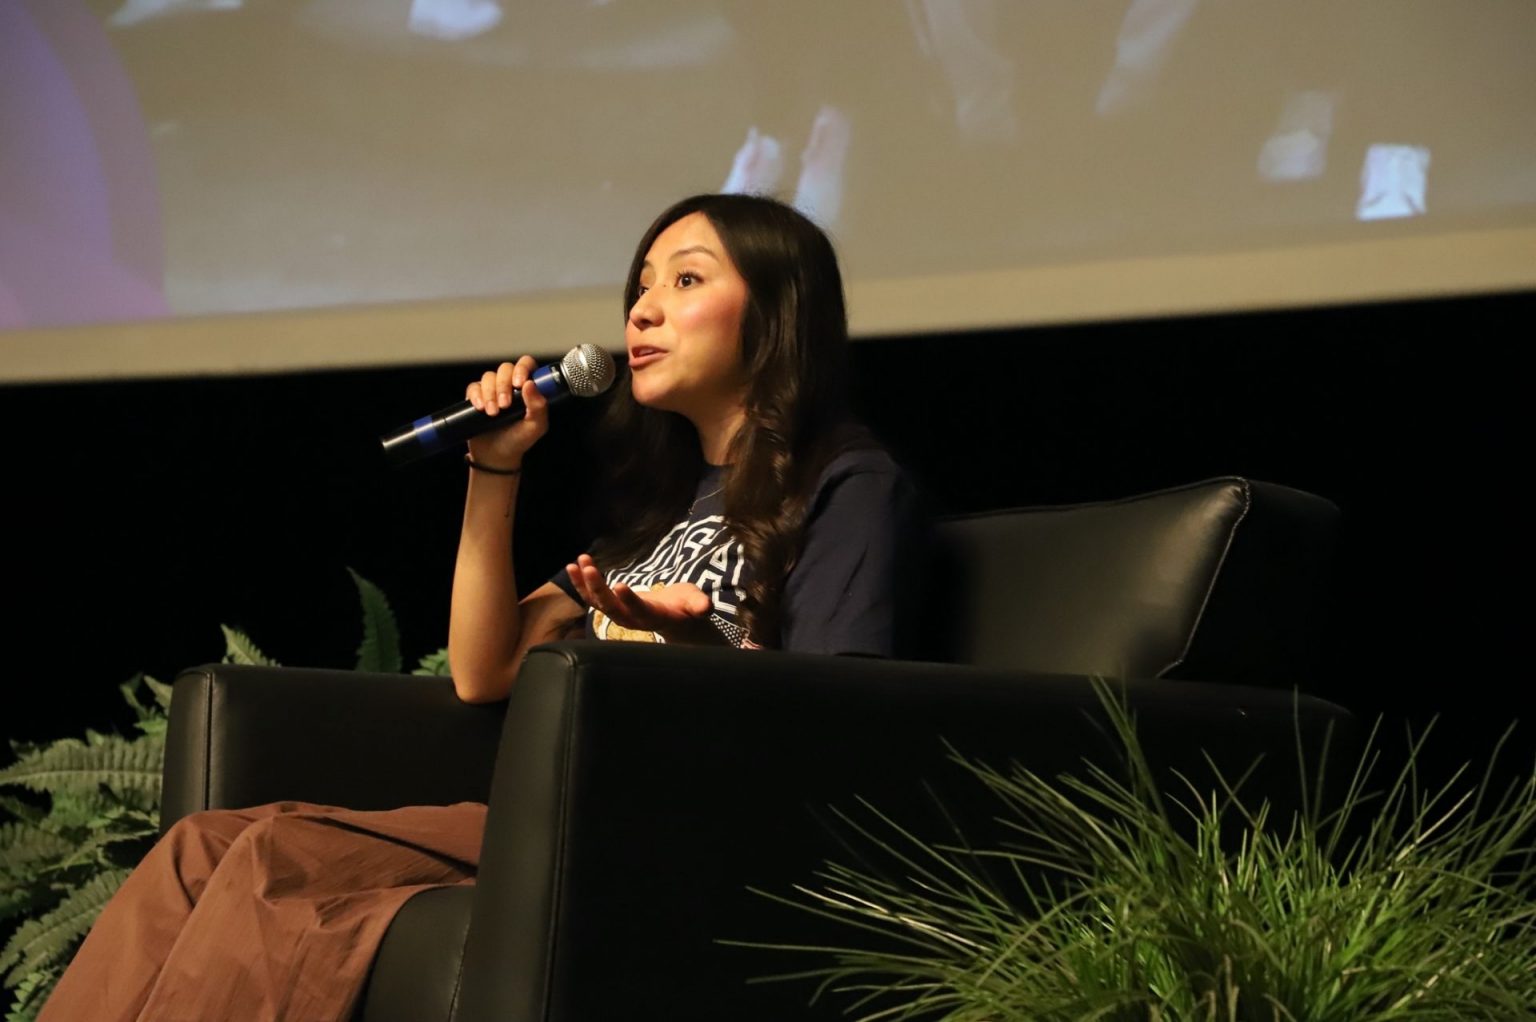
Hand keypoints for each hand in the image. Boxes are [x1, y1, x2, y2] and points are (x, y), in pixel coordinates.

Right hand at [464, 356, 548, 468]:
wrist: (497, 456)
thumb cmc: (519, 439)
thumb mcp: (535, 426)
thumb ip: (538, 407)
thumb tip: (530, 384)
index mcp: (528, 388)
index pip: (526, 365)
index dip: (522, 368)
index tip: (519, 384)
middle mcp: (510, 385)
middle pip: (505, 368)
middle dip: (503, 386)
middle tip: (505, 405)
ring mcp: (492, 389)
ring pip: (489, 377)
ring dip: (490, 393)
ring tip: (493, 413)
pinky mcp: (477, 397)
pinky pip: (474, 387)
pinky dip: (476, 396)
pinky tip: (480, 408)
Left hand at [565, 554, 721, 644]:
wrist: (674, 618)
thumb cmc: (686, 607)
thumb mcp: (696, 603)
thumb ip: (699, 605)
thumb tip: (705, 607)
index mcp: (653, 617)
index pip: (639, 610)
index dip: (629, 600)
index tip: (618, 585)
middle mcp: (632, 619)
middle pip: (611, 607)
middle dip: (598, 588)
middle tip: (590, 568)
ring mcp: (619, 613)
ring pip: (597, 602)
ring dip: (586, 583)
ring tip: (579, 563)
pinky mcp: (611, 606)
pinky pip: (591, 597)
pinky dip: (581, 583)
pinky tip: (572, 566)